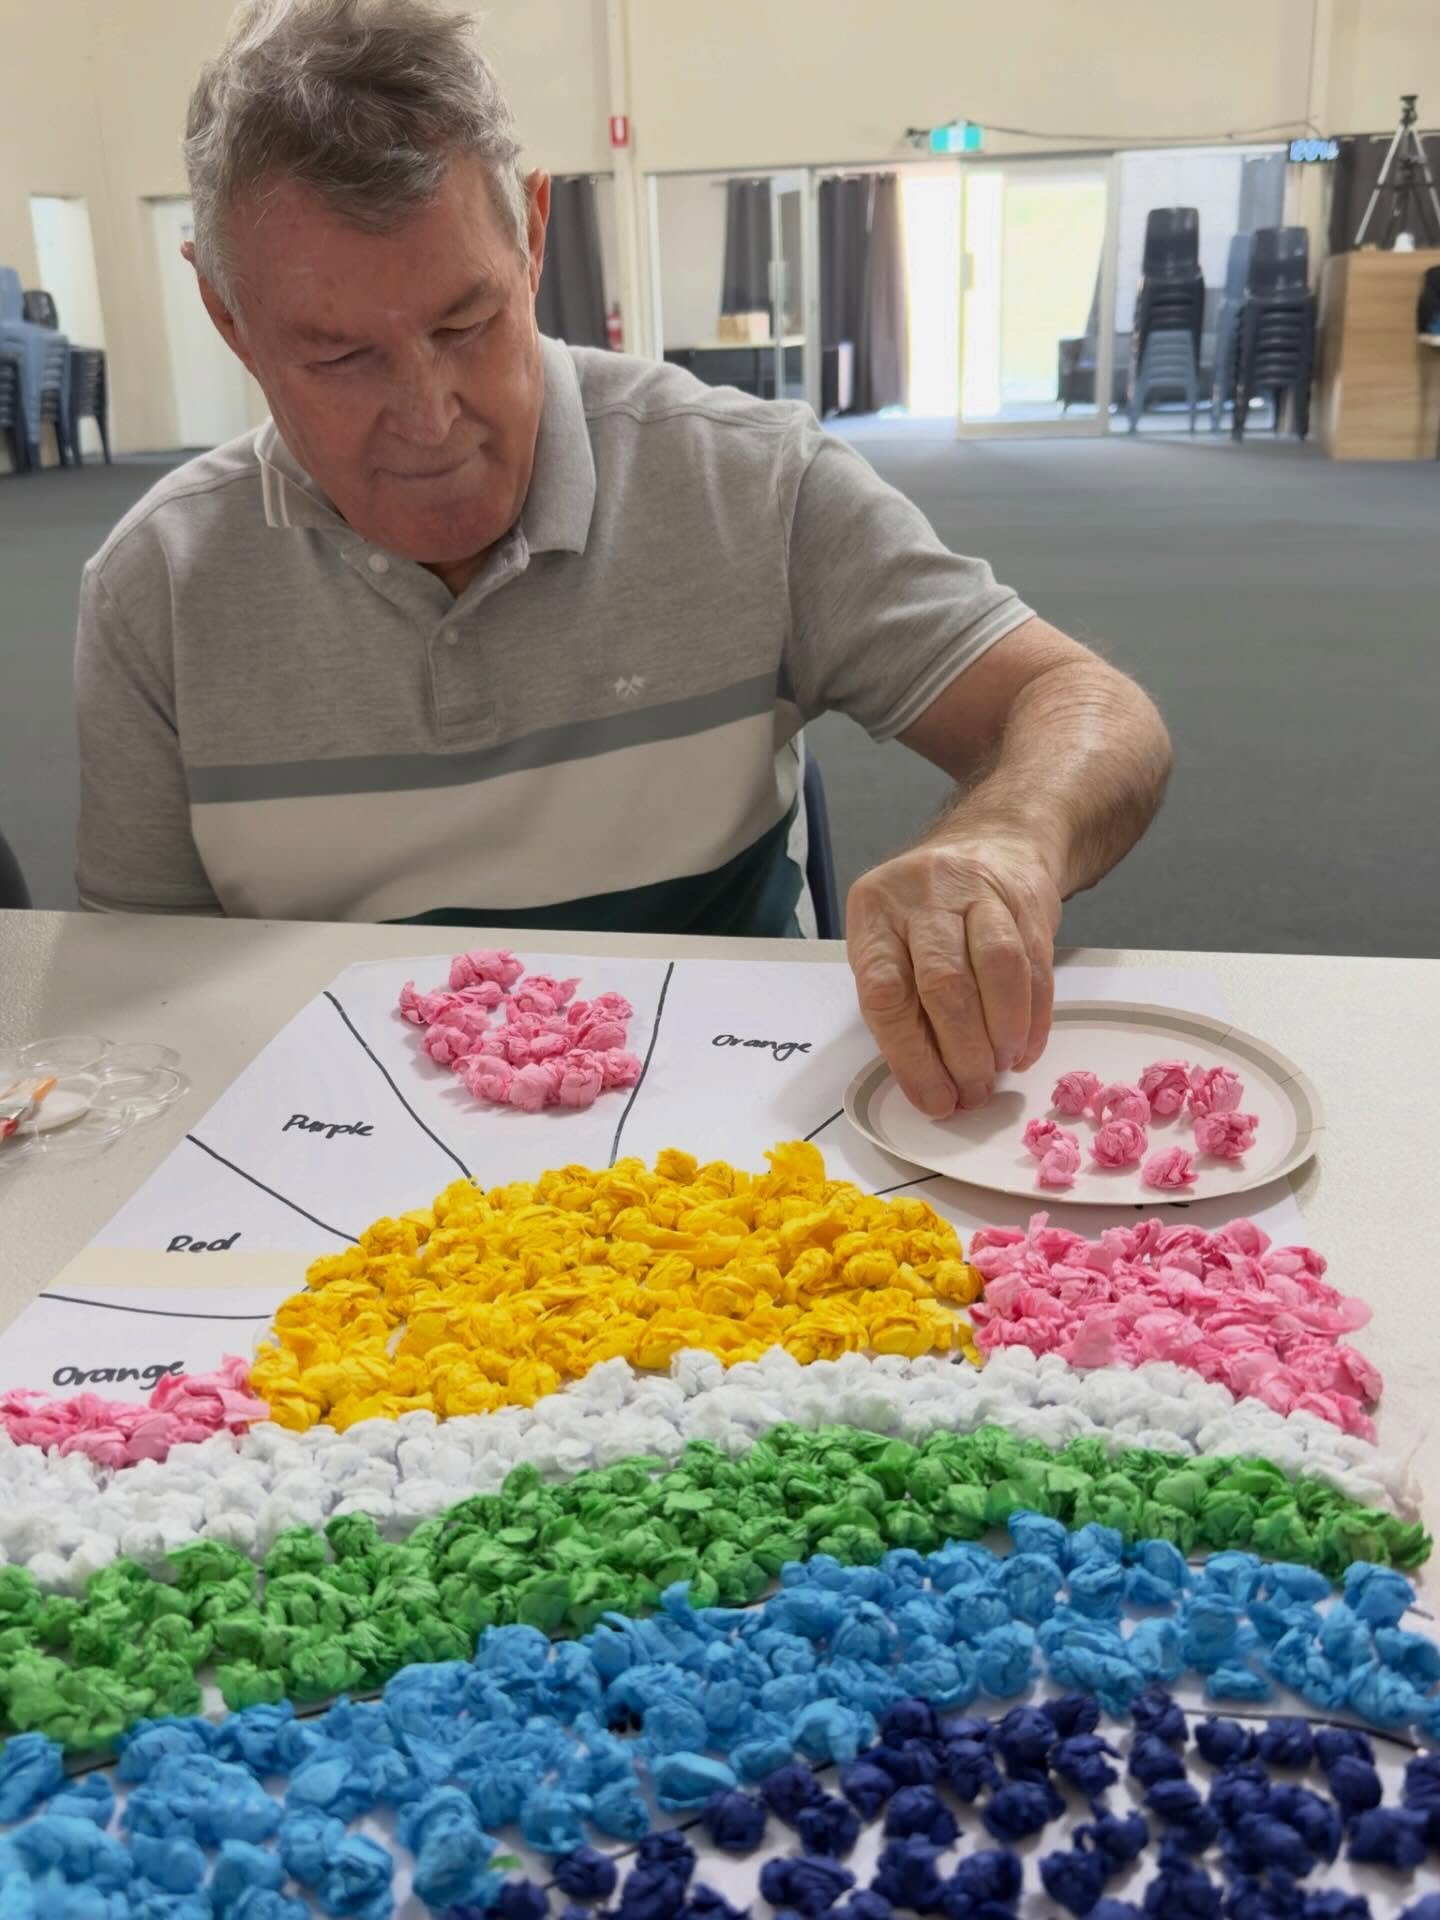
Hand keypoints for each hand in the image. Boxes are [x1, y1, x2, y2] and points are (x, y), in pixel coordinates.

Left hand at [846, 831, 1061, 1117]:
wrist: (993, 844)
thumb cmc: (928, 913)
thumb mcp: (891, 944)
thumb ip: (902, 1006)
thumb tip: (931, 1087)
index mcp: (875, 911)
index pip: (886, 992)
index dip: (911, 1057)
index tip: (934, 1100)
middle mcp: (923, 895)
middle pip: (945, 984)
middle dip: (963, 1054)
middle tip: (973, 1093)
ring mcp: (978, 891)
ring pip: (997, 970)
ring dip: (1002, 1036)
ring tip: (1000, 1069)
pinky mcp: (1027, 900)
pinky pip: (1035, 967)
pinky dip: (1033, 1020)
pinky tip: (1025, 1048)